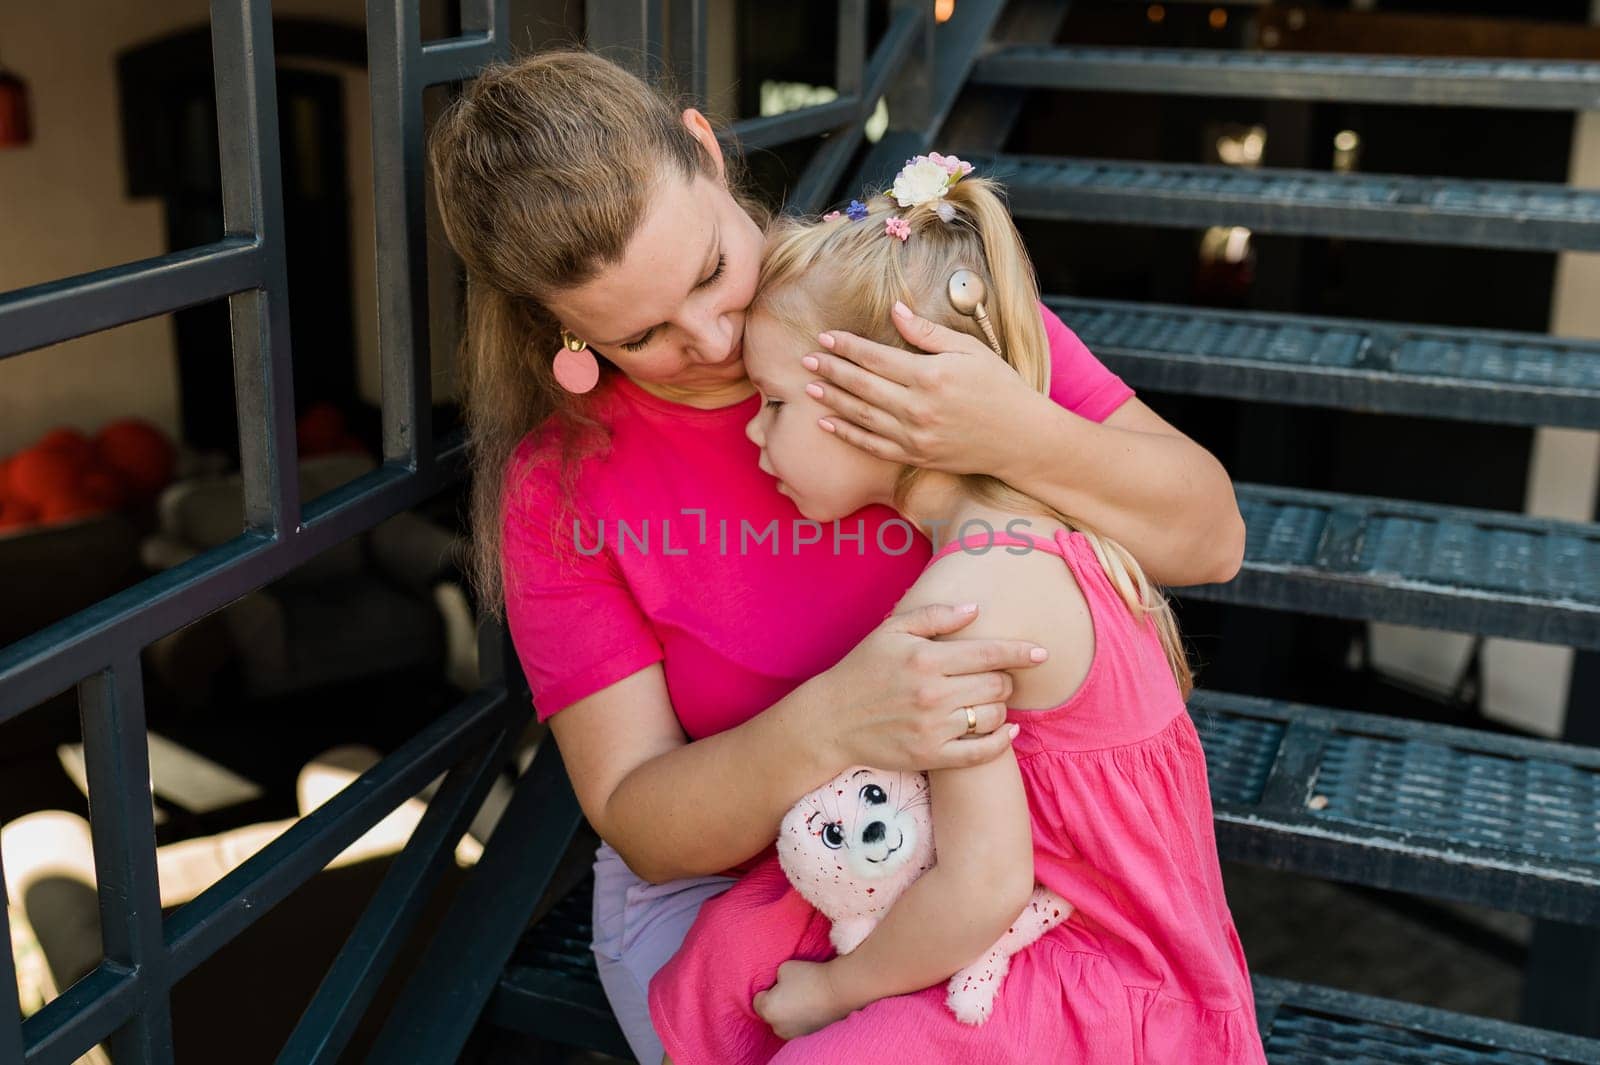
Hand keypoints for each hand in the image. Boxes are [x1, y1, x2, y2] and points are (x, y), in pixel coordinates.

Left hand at [754, 960, 849, 1040]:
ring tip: (803, 996)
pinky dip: (799, 1017)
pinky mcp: (806, 1036)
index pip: (757, 999)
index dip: (767, 988)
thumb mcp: (784, 968)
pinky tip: (810, 1005)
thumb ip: (774, 979)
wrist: (839, 991)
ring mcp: (792, 1034)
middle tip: (791, 988)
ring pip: (782, 1020)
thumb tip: (776, 985)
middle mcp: (776, 1026)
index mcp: (767, 1009)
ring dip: (787, 1011)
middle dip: (776, 1001)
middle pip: (769, 1012)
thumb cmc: (810, 977)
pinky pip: (795, 1025)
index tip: (779, 982)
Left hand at [804, 300, 1041, 474]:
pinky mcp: (915, 455)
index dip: (847, 346)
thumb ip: (927, 333)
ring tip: (809, 387)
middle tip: (807, 359)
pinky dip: (847, 435)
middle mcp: (917, 407)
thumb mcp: (970, 350)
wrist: (1021, 438)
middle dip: (831, 370)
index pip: (876, 357)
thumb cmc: (999, 387)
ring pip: (862, 416)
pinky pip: (873, 446)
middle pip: (862, 385)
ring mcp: (915, 435)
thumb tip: (894, 310)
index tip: (826, 337)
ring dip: (833, 400)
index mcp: (930, 375)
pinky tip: (827, 424)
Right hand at [817, 602, 1039, 773]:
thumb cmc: (862, 669)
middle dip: (1006, 680)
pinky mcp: (931, 756)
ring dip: (1001, 709)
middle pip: (997, 686)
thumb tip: (976, 609)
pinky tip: (1007, 732)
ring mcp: (933, 728)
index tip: (1042, 653)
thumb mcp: (891, 631)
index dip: (1021, 652)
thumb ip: (934, 616)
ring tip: (988, 702)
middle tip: (998, 679)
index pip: (989, 653)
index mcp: (926, 658)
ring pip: (993, 717)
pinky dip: (1001, 742)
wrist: (831, 719)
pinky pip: (981, 752)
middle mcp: (933, 694)